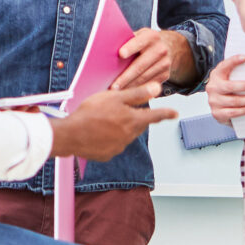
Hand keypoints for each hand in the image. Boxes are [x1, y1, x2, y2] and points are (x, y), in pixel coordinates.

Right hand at [49, 82, 177, 161]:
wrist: (70, 135)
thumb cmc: (91, 113)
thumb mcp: (115, 97)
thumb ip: (137, 94)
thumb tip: (157, 88)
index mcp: (133, 121)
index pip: (155, 116)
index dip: (166, 113)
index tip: (175, 113)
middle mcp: (129, 136)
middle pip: (138, 125)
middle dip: (134, 118)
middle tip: (119, 110)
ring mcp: (118, 147)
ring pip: (125, 135)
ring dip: (119, 128)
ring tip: (102, 120)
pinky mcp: (107, 155)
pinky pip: (112, 144)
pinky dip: (108, 138)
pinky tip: (96, 132)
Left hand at [114, 27, 191, 89]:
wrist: (168, 47)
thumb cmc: (144, 42)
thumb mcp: (138, 36)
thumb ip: (126, 41)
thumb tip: (106, 50)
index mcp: (151, 36)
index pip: (139, 42)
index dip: (130, 47)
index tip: (120, 54)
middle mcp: (160, 49)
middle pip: (140, 65)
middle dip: (125, 77)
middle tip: (113, 86)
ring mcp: (165, 63)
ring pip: (144, 78)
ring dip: (129, 86)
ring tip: (116, 92)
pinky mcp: (165, 75)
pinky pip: (148, 85)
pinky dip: (136, 89)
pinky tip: (126, 93)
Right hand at [204, 54, 244, 121]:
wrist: (220, 108)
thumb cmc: (230, 90)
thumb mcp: (230, 78)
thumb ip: (239, 72)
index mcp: (216, 75)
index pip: (224, 66)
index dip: (233, 61)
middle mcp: (213, 87)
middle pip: (230, 86)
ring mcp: (214, 101)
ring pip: (234, 101)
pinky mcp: (217, 113)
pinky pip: (233, 113)